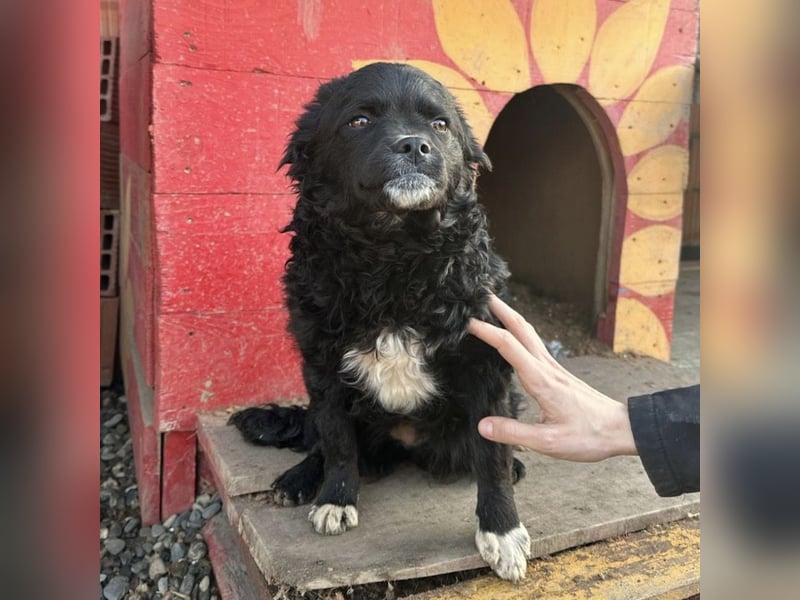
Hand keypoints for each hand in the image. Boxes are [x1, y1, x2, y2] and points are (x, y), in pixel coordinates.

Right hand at [468, 295, 636, 461]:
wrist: (620, 429)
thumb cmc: (589, 436)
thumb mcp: (549, 442)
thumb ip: (514, 432)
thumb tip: (482, 426)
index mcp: (541, 380)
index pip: (508, 346)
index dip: (485, 330)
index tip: (466, 321)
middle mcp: (547, 368)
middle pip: (520, 328)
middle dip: (499, 308)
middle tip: (479, 294)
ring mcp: (553, 368)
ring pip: (528, 332)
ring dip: (509, 315)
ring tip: (492, 306)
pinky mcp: (557, 373)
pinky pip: (533, 344)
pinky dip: (518, 331)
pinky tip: (513, 335)